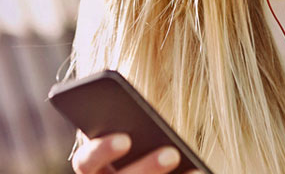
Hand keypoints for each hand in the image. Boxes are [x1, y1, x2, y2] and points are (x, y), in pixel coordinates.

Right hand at [71, 133, 200, 173]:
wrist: (144, 164)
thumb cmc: (134, 140)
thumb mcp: (127, 130)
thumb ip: (129, 123)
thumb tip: (147, 116)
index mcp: (89, 166)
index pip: (86, 162)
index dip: (102, 151)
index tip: (125, 139)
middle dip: (146, 168)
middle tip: (171, 153)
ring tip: (193, 169)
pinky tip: (199, 172)